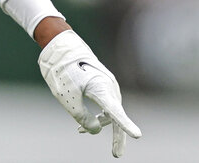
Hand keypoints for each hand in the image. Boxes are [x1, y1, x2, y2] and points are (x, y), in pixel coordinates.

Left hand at [38, 29, 141, 156]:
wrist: (61, 46)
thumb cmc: (62, 71)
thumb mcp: (67, 98)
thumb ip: (81, 117)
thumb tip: (95, 131)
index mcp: (101, 89)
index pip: (115, 112)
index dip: (125, 125)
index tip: (137, 135)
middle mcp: (109, 88)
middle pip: (116, 116)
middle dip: (117, 136)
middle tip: (116, 154)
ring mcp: (108, 86)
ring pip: (109, 111)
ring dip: (99, 123)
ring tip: (79, 132)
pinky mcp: (103, 84)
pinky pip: (104, 104)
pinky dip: (96, 114)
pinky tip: (81, 126)